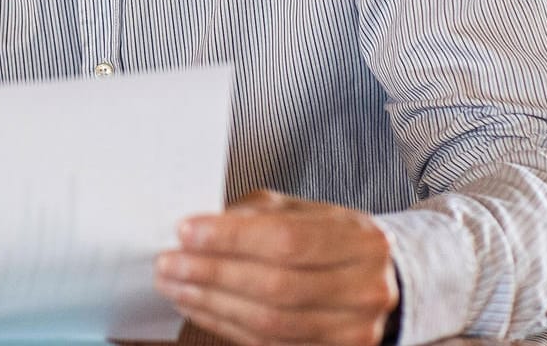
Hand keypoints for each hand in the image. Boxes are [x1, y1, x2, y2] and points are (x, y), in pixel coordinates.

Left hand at [154, 191, 398, 345]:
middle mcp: (365, 289)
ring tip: (174, 285)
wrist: (378, 283)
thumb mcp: (303, 213)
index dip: (231, 238)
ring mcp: (352, 330)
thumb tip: (201, 225)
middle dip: (212, 274)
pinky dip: (225, 324)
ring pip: (269, 323)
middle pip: (275, 286)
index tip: (186, 231)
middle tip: (168, 263)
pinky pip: (268, 345)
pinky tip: (198, 306)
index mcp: (362, 240)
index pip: (286, 239)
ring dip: (211, 303)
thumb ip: (257, 214)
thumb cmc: (330, 241)